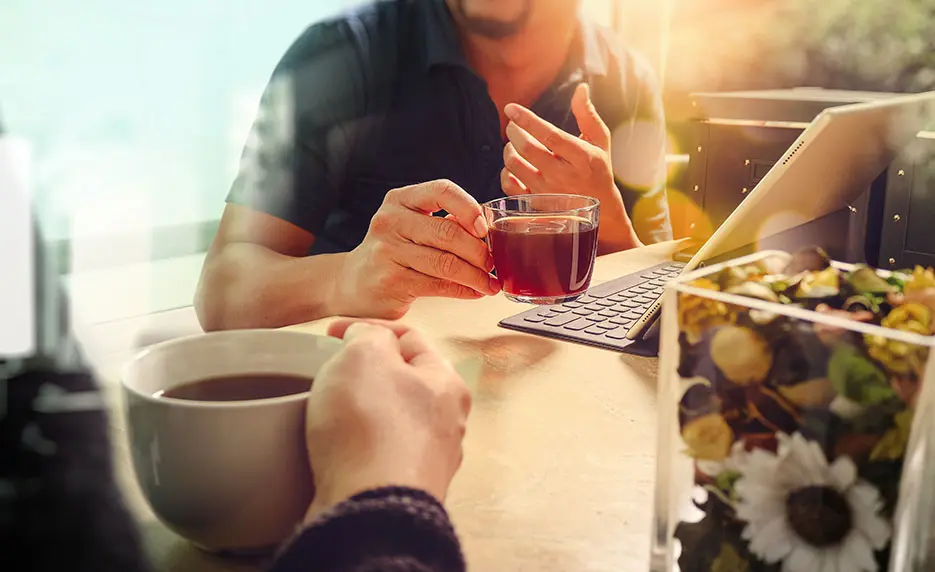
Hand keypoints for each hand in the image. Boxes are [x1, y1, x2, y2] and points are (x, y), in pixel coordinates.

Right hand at [303, 319, 470, 522]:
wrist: (368, 509)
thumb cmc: (372, 430)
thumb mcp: (365, 355)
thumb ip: (367, 335)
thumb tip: (366, 337)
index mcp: (447, 383)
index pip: (410, 339)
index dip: (368, 328)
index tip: (333, 333)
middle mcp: (446, 424)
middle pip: (401, 382)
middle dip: (365, 373)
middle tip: (332, 372)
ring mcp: (425, 460)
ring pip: (388, 420)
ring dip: (358, 411)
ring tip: (328, 411)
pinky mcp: (400, 488)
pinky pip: (373, 455)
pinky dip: (353, 446)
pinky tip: (334, 448)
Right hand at [332, 180, 499, 318]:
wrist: (354, 283)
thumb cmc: (395, 252)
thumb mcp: (413, 226)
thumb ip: (445, 223)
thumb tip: (490, 234)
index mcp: (400, 199)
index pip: (441, 190)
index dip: (469, 208)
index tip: (485, 228)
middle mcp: (391, 221)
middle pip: (447, 232)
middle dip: (479, 251)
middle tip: (494, 264)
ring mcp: (387, 251)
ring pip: (445, 263)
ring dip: (476, 276)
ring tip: (490, 284)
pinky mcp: (390, 281)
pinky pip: (437, 285)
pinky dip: (463, 290)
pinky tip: (474, 292)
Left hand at [501, 84, 640, 249]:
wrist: (600, 212)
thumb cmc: (598, 171)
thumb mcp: (600, 142)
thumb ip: (588, 115)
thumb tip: (580, 88)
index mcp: (582, 157)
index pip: (549, 135)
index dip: (527, 119)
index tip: (510, 108)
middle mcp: (564, 176)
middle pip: (527, 149)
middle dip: (514, 132)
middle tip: (513, 126)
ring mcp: (548, 193)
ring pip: (515, 165)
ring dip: (508, 149)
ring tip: (514, 144)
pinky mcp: (536, 205)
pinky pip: (509, 186)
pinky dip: (506, 172)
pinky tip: (514, 165)